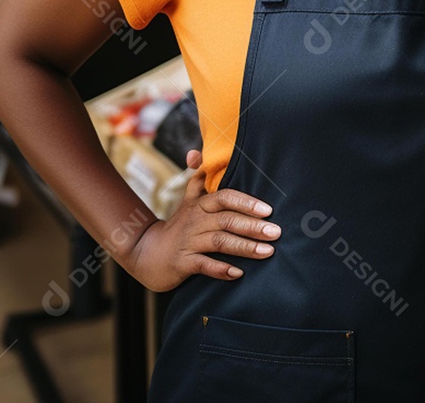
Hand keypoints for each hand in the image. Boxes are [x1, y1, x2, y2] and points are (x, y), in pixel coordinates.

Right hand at [126, 150, 278, 291]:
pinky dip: (221, 269)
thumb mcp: (188, 199)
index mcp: (201, 204)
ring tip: (268, 252)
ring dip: (245, 247)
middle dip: (253, 226)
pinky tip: (238, 273)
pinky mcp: (183, 263)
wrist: (148, 254)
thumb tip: (194, 152)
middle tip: (276, 232)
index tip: (268, 210)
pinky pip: (204, 265)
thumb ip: (198, 177)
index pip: (225, 197)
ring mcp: (189, 242)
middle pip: (227, 220)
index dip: (246, 202)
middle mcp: (196, 221)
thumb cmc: (179, 225)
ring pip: (220, 242)